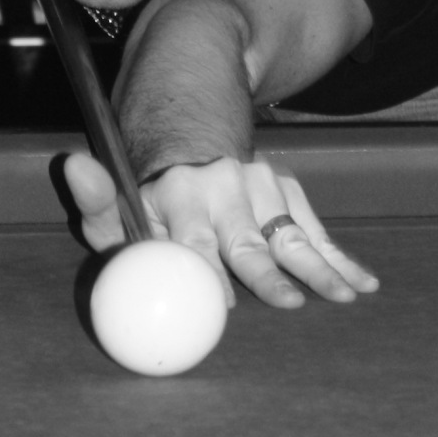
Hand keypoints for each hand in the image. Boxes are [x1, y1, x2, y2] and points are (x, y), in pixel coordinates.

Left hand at [63, 150, 378, 311]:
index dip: (210, 272)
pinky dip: (340, 255)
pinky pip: (314, 227)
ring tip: (345, 295)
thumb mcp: (114, 198)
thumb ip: (95, 200)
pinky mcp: (284, 188)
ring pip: (290, 232)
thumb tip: (73, 165)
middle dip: (268, 273)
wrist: (189, 133)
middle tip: (289, 303)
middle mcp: (222, 187)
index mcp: (176, 194)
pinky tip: (364, 282)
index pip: (194, 242)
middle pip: (247, 240)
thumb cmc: (147, 195)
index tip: (227, 304)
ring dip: (319, 265)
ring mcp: (258, 185)